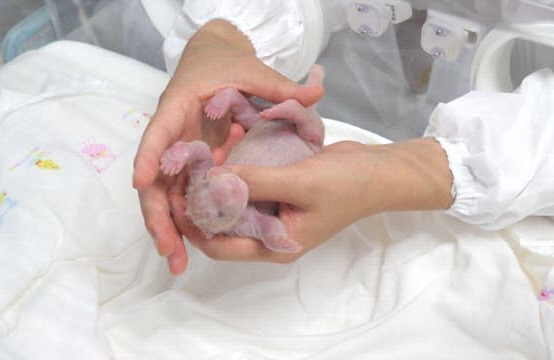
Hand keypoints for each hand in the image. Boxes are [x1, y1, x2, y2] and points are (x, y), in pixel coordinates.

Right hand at [133, 19, 323, 273]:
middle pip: (156, 178)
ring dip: (171, 227)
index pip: (159, 132)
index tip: (142, 182)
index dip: (149, 157)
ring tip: (179, 262)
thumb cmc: (228, 63)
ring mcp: (181, 152)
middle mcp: (172, 134)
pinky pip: (186, 194)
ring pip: (168, 194)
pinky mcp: (192, 163)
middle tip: (169, 249)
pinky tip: (198, 244)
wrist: (215, 58)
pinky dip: (189, 218)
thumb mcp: (252, 71)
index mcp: (178, 106)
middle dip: (159, 214)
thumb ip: (278, 86)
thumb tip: (316, 94)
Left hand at [171, 138, 453, 263]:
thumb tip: (212, 180)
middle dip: (200, 207)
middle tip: (180, 178)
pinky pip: (248, 189)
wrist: (378, 171)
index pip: (221, 247)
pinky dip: (235, 177)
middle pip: (222, 228)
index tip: (175, 200)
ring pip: (232, 206)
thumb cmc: (344, 185)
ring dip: (215, 189)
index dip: (194, 228)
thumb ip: (255, 183)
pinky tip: (221, 155)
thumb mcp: (298, 183)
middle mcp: (270, 234)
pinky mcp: (278, 194)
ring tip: (194, 165)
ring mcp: (274, 213)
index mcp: (275, 245)